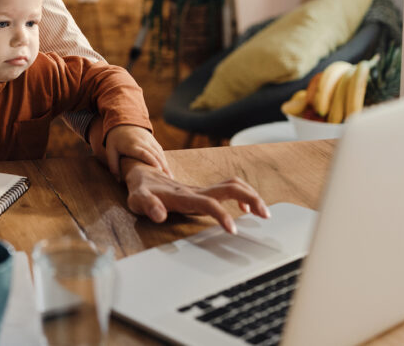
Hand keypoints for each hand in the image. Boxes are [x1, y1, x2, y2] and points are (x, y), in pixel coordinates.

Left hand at [102, 125, 172, 178]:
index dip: (151, 161)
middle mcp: (143, 142)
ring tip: (170, 178)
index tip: (158, 170)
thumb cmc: (115, 139)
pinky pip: (160, 151)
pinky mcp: (153, 141)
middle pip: (155, 154)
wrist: (123, 122)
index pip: (143, 153)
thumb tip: (118, 180)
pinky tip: (167, 170)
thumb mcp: (110, 150)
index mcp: (132, 145)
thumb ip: (113, 165)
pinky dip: (164, 160)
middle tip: (168, 179)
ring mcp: (149, 140)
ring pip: (159, 153)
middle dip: (162, 166)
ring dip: (165, 165)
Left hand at [122, 158, 269, 234]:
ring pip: (232, 185)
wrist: (141, 173)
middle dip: (250, 198)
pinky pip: (228, 189)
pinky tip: (246, 209)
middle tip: (265, 215)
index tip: (233, 230)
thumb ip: (148, 206)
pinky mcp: (203, 191)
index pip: (208, 203)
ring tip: (264, 212)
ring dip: (251, 195)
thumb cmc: (140, 189)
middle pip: (229, 188)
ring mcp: (201, 189)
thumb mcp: (138, 199)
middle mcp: (196, 190)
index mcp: (183, 196)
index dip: (221, 215)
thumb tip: (158, 215)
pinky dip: (243, 196)